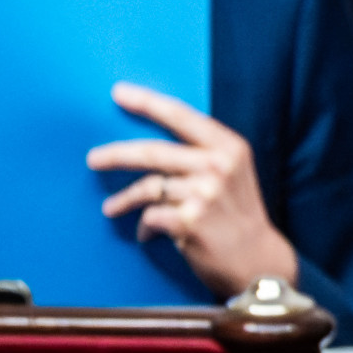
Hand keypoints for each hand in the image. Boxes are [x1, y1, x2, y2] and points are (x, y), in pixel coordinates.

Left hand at [87, 81, 296, 295]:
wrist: (258, 260)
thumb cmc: (238, 215)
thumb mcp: (233, 173)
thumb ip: (202, 154)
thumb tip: (149, 145)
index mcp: (229, 147)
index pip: (181, 116)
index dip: (147, 102)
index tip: (118, 92)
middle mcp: (218, 166)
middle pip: (153, 151)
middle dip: (116, 154)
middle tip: (94, 159)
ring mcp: (205, 193)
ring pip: (147, 187)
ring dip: (124, 200)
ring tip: (110, 207)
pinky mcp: (191, 221)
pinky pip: (150, 216)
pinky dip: (145, 226)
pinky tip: (148, 232)